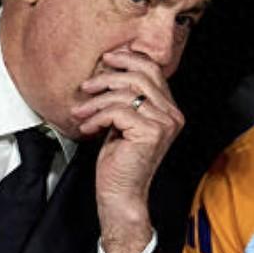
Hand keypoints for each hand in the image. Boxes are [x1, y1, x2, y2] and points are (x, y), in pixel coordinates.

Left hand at [71, 51, 184, 252]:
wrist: (120, 194)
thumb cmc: (119, 160)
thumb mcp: (123, 121)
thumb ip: (126, 97)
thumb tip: (110, 67)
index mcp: (169, 109)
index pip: (152, 70)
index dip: (128, 59)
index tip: (107, 59)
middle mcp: (172, 114)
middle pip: (139, 76)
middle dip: (108, 77)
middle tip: (87, 85)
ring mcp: (164, 123)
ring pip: (125, 93)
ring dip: (96, 100)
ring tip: (81, 111)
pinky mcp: (151, 133)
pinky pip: (117, 111)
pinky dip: (97, 117)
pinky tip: (88, 127)